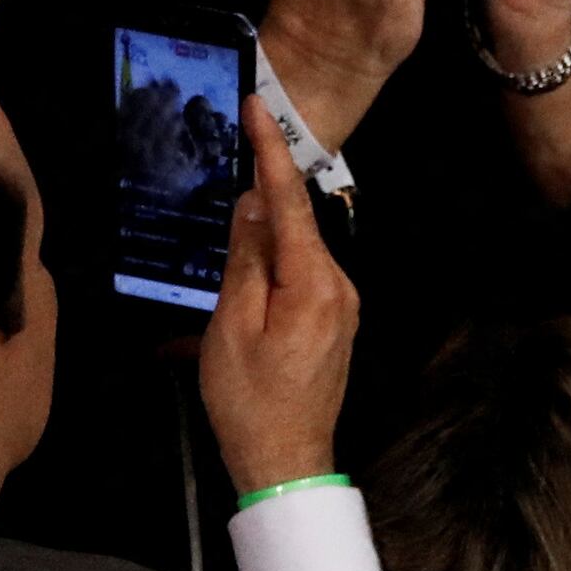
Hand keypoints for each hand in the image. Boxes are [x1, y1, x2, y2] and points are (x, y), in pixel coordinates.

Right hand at [198, 90, 362, 498]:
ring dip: (264, 236)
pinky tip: (246, 272)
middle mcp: (339, 285)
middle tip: (237, 152)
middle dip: (266, 192)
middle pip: (296, 224)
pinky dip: (273, 266)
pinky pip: (301, 276)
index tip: (257, 106)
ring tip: (229, 225)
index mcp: (315, 282)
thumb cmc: (250, 400)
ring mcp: (341, 306)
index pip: (290, 201)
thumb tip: (254, 202)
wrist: (286, 463)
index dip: (270, 151)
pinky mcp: (334, 323)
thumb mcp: (232, 326)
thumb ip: (246, 258)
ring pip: (297, 251)